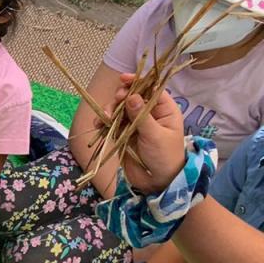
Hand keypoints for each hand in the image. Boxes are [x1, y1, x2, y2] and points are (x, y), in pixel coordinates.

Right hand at [113, 74, 187, 193]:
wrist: (157, 182)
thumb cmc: (165, 157)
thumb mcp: (155, 135)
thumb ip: (141, 116)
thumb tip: (131, 96)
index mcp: (164, 110)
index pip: (151, 89)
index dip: (138, 82)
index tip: (123, 79)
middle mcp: (150, 114)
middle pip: (132, 96)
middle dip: (120, 98)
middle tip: (114, 103)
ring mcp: (136, 124)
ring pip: (120, 109)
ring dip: (110, 111)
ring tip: (103, 119)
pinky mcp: (125, 134)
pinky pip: (113, 123)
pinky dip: (104, 123)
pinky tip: (98, 125)